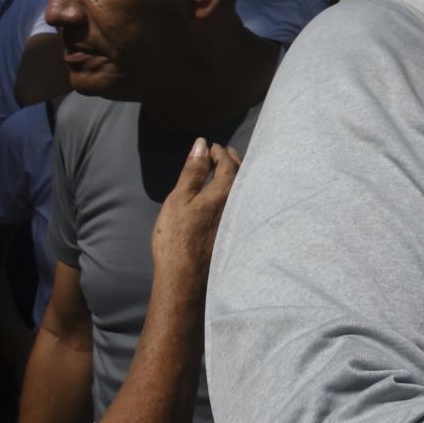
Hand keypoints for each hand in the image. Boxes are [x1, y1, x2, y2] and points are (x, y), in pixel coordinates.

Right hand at [150, 139, 240, 296]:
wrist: (185, 278)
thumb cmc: (177, 238)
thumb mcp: (179, 200)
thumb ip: (193, 171)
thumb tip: (201, 144)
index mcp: (225, 192)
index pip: (229, 163)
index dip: (220, 152)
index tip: (211, 147)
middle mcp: (240, 204)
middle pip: (244, 174)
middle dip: (233, 160)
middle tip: (223, 153)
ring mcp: (242, 219)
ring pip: (247, 189)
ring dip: (239, 176)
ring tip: (227, 170)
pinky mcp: (240, 233)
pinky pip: (245, 203)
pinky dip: (239, 193)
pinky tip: (230, 196)